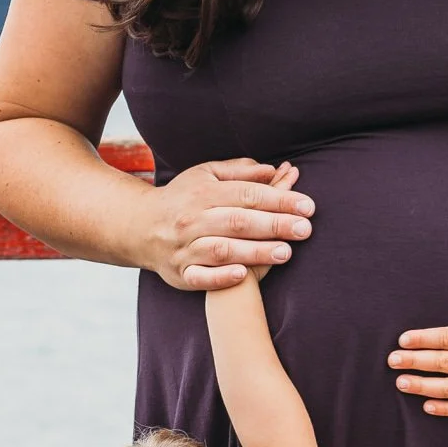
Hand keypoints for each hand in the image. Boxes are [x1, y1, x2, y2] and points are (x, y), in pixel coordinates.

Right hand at [146, 159, 312, 290]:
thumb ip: (238, 171)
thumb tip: (272, 169)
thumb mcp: (206, 175)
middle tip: (305, 229)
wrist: (139, 227)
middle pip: (238, 221)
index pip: (247, 195)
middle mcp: (193, 219)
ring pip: (223, 249)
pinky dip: (221, 276)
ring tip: (286, 252)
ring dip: (255, 251)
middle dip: (274, 225)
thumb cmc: (183, 198)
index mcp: (203, 193)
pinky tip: (243, 274)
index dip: (279, 200)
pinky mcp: (180, 273)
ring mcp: (185, 248)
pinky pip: (201, 277)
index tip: (307, 206)